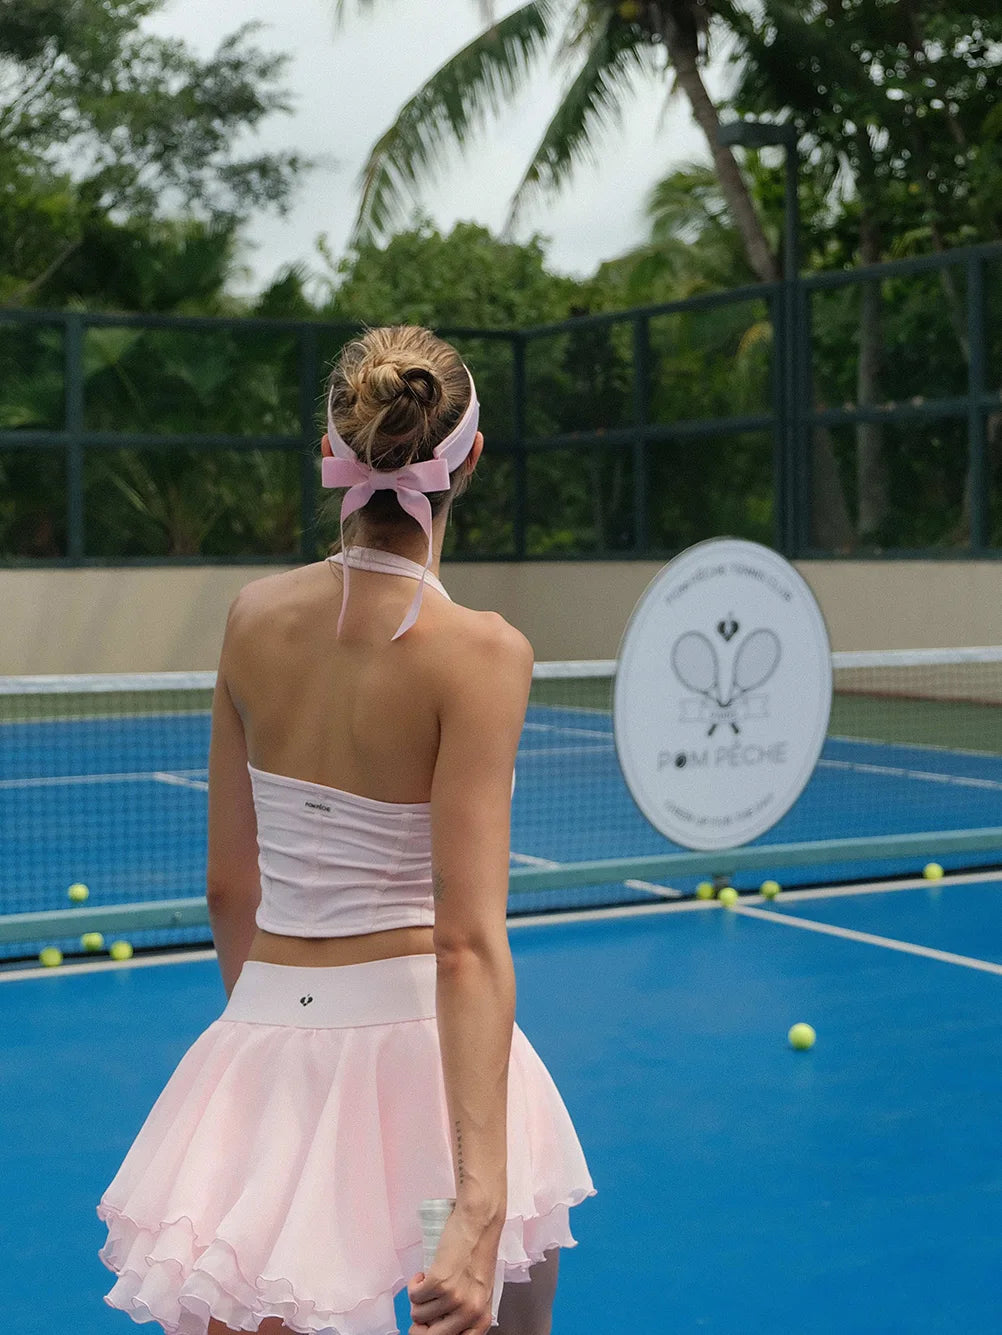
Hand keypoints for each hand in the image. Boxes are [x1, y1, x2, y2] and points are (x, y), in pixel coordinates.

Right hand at [408, 1207, 499, 1334]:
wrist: (479, 1222)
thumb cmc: (479, 1251)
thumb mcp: (479, 1290)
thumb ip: (464, 1313)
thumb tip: (436, 1326)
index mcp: (482, 1317)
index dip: (434, 1334)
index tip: (427, 1328)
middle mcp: (470, 1312)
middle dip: (419, 1326)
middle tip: (420, 1312)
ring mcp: (454, 1298)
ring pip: (418, 1314)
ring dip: (419, 1299)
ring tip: (430, 1281)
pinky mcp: (439, 1282)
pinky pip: (413, 1296)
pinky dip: (414, 1285)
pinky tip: (424, 1274)